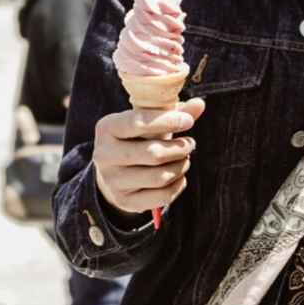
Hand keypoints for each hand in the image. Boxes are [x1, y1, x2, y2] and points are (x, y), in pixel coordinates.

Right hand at [93, 98, 205, 214]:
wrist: (114, 172)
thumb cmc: (137, 139)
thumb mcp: (150, 122)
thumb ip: (174, 113)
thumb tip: (199, 104)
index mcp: (107, 128)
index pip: (138, 122)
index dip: (167, 121)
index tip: (188, 122)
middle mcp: (104, 155)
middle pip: (153, 154)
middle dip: (179, 148)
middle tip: (190, 143)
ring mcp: (112, 181)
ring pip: (160, 177)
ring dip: (181, 166)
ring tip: (185, 158)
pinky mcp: (124, 200)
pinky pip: (162, 196)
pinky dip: (178, 185)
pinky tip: (179, 176)